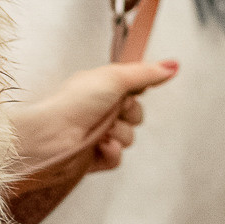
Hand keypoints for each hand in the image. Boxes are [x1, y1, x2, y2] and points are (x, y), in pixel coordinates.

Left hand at [6, 58, 178, 178]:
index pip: (132, 90)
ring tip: (101, 130)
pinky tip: (100, 146)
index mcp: (100, 87)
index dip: (137, 92)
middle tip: (114, 111)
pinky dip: (111, 152)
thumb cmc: (74, 101)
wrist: (52, 134)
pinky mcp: (94, 157)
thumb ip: (145, 73)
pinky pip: (118, 158)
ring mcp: (97, 134)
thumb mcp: (114, 78)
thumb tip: (173, 65)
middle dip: (130, 115)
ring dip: (119, 134)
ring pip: (129, 137)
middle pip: (136, 115)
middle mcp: (99, 110)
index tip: (133, 91)